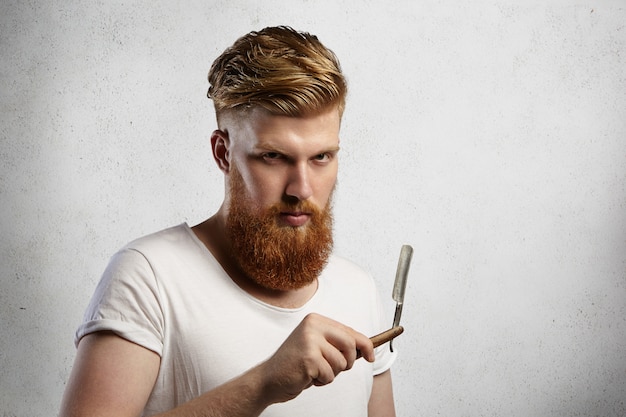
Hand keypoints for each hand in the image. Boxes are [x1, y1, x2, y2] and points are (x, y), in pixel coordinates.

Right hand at [258, 313, 374, 403]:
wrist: (269, 378)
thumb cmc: (296, 364)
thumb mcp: (318, 347)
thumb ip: (337, 343)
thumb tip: (365, 348)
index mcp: (315, 320)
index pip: (349, 331)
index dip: (364, 345)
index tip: (371, 356)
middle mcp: (312, 326)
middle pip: (350, 345)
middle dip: (347, 362)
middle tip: (332, 369)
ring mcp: (310, 341)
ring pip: (341, 363)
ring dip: (331, 374)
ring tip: (314, 371)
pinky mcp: (308, 358)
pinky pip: (329, 375)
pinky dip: (322, 381)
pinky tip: (308, 377)